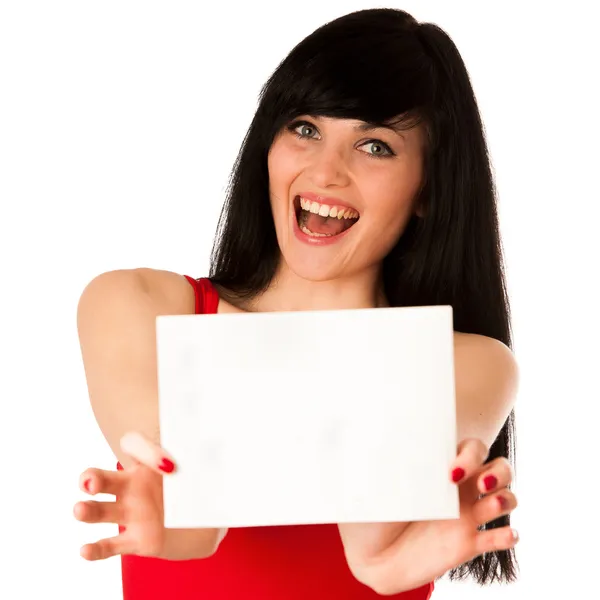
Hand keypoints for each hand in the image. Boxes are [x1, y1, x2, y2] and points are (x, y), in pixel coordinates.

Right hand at [73, 432, 224, 560]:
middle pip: (102, 476)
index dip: (146, 451)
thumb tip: (231, 451)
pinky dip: (95, 549)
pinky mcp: (133, 541)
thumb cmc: (200, 488)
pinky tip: (86, 549)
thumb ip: (210, 460)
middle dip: (92, 478)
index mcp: (149, 463)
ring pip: (100, 509)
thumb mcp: (207, 471)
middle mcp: (132, 486)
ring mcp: (129, 513)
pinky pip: (109, 545)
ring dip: (88, 509)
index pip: (134, 446)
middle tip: (90, 482)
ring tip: (80, 509)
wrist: (201, 523)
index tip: (169, 464)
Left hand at [350, 438, 518, 594]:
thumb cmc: (372, 513)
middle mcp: (459, 488)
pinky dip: (508, 535)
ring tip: (492, 505)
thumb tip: (382, 439)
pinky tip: (503, 534)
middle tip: (481, 484)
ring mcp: (467, 516)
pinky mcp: (468, 544)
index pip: (472, 448)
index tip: (450, 472)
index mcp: (440, 468)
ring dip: (506, 499)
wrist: (371, 556)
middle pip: (500, 468)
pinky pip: (499, 538)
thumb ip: (388, 465)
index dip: (470, 455)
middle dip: (498, 472)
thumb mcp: (377, 484)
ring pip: (507, 498)